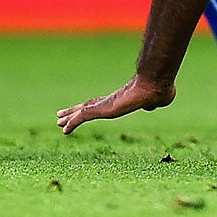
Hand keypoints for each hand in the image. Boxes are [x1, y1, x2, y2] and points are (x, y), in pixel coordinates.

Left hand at [57, 74, 175, 133]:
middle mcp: (109, 101)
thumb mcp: (156, 101)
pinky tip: (64, 130)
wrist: (154, 86)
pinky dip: (73, 124)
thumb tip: (150, 105)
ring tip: (58, 121)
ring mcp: (105, 104)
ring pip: (82, 112)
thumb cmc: (158, 91)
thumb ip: (150, 104)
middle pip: (86, 106)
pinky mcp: (102, 109)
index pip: (99, 105)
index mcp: (119, 101)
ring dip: (69, 117)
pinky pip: (83, 118)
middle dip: (73, 112)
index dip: (89, 109)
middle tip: (60, 116)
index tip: (80, 111)